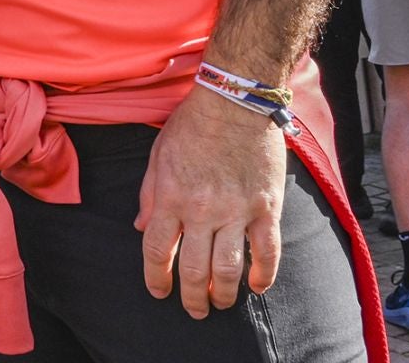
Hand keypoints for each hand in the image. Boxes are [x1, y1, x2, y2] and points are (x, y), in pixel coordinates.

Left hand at [135, 85, 285, 318]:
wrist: (235, 99)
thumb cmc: (193, 123)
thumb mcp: (158, 154)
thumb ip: (149, 194)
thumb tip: (140, 227)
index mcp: (171, 197)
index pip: (157, 250)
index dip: (156, 277)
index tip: (159, 291)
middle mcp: (202, 210)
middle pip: (193, 269)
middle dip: (191, 296)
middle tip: (194, 309)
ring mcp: (237, 211)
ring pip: (229, 269)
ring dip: (224, 294)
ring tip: (221, 303)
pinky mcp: (266, 207)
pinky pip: (268, 252)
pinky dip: (264, 275)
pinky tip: (257, 286)